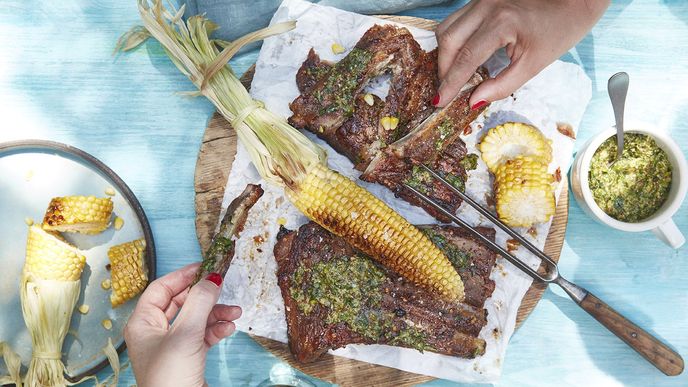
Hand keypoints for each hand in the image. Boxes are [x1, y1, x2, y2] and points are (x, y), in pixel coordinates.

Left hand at [124, 263, 241, 386]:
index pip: (161, 289)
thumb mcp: (185, 334)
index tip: (205, 267)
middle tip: (223, 286)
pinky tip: (228, 328)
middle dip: (205, 296)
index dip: (183, 276)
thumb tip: (211, 278)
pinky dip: (216, 329)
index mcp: (143, 323)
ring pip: (196, 318)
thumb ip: (199, 302)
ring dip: (216, 313)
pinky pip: (203, 335)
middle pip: (182, 302)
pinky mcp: (187, 358)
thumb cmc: (170, 378)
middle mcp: (155, 332)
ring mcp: (171, 346)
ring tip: (234, 312)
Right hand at [434, 0, 609, 106]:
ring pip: (447, 27)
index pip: (465, 58)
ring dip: (445, 53)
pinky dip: (454, 40)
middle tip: (447, 91)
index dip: (450, 83)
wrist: (575, 0)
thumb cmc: (560, 31)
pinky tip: (461, 56)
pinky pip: (457, 20)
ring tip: (453, 75)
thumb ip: (501, 86)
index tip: (440, 101)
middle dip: (444, 69)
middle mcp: (486, 6)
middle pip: (448, 40)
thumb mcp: (534, 65)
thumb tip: (474, 101)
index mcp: (502, 23)